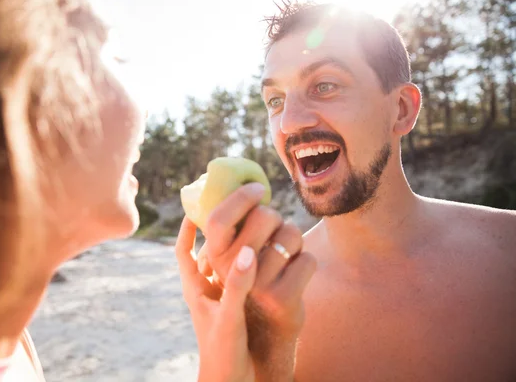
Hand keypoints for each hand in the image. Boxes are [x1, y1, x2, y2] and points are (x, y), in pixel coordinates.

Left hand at [176, 217, 257, 381]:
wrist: (236, 381)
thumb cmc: (224, 353)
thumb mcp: (228, 318)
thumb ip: (237, 286)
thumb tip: (250, 252)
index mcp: (195, 288)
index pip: (183, 251)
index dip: (187, 226)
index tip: (196, 206)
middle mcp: (208, 288)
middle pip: (207, 248)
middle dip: (219, 228)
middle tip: (235, 205)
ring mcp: (224, 296)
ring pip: (227, 259)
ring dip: (239, 240)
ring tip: (254, 221)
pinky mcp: (241, 304)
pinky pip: (246, 274)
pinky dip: (256, 260)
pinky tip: (271, 251)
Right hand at [198, 183, 316, 378]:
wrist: (263, 335)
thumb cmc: (250, 282)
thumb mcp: (230, 261)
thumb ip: (230, 232)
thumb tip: (242, 188)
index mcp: (214, 258)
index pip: (219, 218)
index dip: (240, 197)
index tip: (258, 188)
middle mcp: (231, 271)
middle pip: (264, 217)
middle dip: (277, 218)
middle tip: (275, 230)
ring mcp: (257, 286)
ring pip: (290, 234)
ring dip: (294, 241)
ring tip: (285, 256)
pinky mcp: (283, 298)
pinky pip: (307, 258)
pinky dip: (307, 262)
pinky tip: (295, 276)